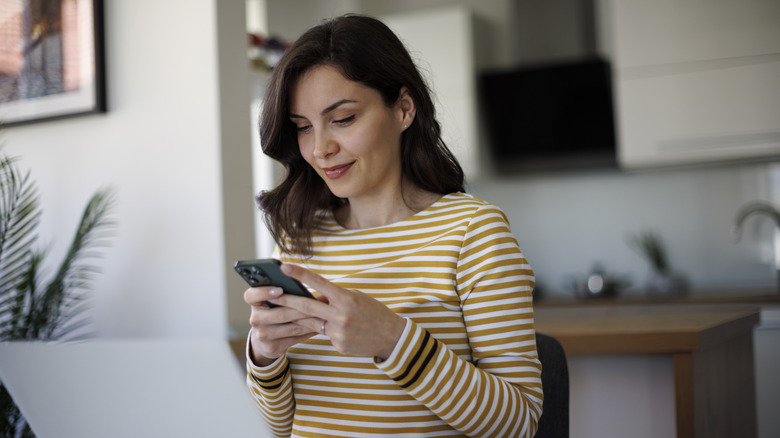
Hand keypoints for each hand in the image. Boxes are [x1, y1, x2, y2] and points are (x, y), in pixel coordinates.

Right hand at [243, 285, 319, 365]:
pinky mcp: (272, 346)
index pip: (251, 295)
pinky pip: (295, 337)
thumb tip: (311, 279)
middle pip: (280, 313)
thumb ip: (286, 291)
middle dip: (301, 308)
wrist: (266, 340)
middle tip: (318, 303)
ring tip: (324, 313)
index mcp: (254, 303)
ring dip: (309, 320)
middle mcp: (255, 319)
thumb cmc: (275, 312)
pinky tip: (320, 325)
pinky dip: (309, 330)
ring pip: (291, 326)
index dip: (264, 292)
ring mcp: (262, 334)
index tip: (280, 289)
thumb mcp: (275, 301)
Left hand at [270, 263, 405, 360]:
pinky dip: (325, 329)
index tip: (284, 266)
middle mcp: (341, 315)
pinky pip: (325, 335)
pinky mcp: (339, 346)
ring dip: (297, 317)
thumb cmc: (374, 312)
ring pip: (311, 323)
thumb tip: (315, 298)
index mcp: (347, 299)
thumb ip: (335, 297)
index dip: (300, 274)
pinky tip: (334, 328)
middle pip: (307, 306)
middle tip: (270, 295)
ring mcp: (339, 333)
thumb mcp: (357, 298)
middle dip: (286, 300)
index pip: (319, 283)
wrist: (392, 338)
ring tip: (283, 311)